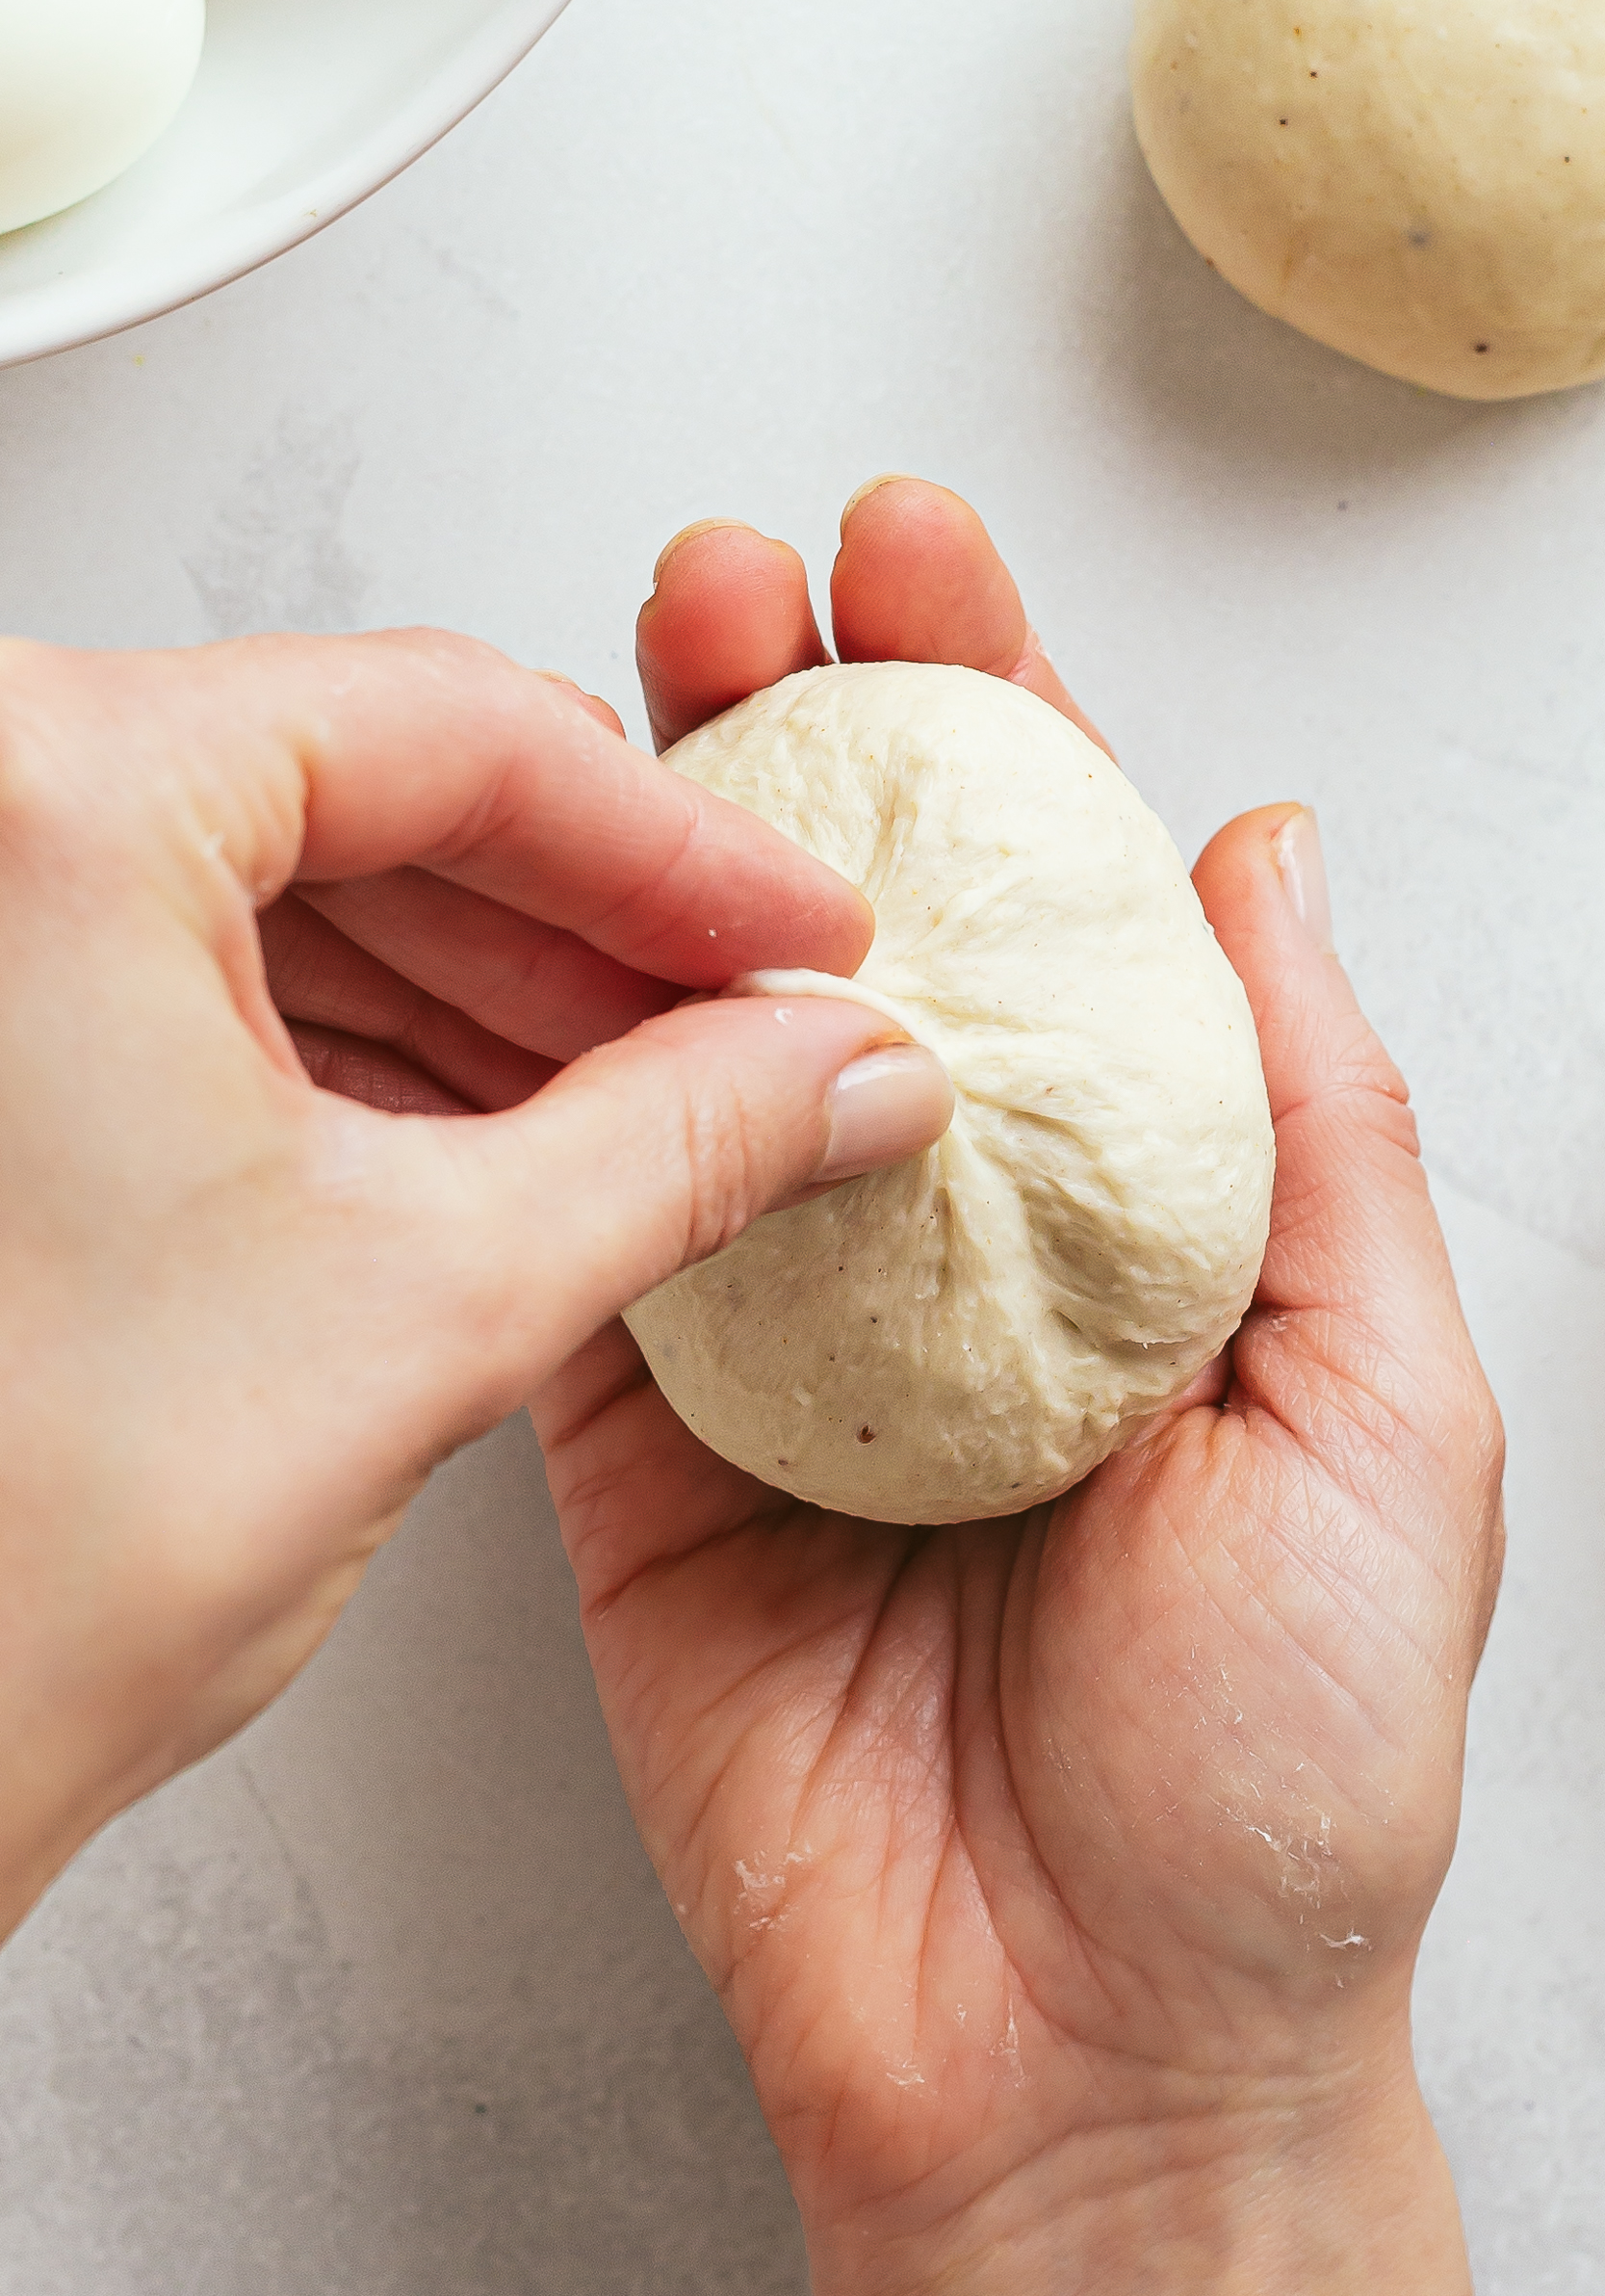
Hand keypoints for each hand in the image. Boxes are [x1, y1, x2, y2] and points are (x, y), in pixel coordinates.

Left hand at [0, 628, 951, 1935]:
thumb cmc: (1, 1563)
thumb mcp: (430, 1306)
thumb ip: (683, 1148)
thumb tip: (832, 1067)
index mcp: (43, 808)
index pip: (445, 732)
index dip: (678, 846)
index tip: (797, 928)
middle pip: (365, 784)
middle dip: (588, 926)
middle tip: (749, 1019)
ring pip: (287, 876)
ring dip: (492, 987)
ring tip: (660, 1092)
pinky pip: (196, 968)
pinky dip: (367, 1041)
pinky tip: (512, 1124)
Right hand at [535, 483, 1504, 2295]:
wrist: (1087, 2063)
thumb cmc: (1280, 1781)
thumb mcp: (1384, 1416)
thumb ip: (1312, 1124)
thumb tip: (1262, 849)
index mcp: (1141, 1215)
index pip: (1060, 910)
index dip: (998, 720)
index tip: (931, 560)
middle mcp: (956, 1240)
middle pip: (858, 935)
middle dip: (796, 737)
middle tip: (737, 581)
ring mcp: (787, 1332)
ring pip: (700, 1046)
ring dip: (649, 863)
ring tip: (614, 683)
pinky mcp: (640, 1441)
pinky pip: (583, 1229)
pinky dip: (542, 1079)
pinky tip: (518, 923)